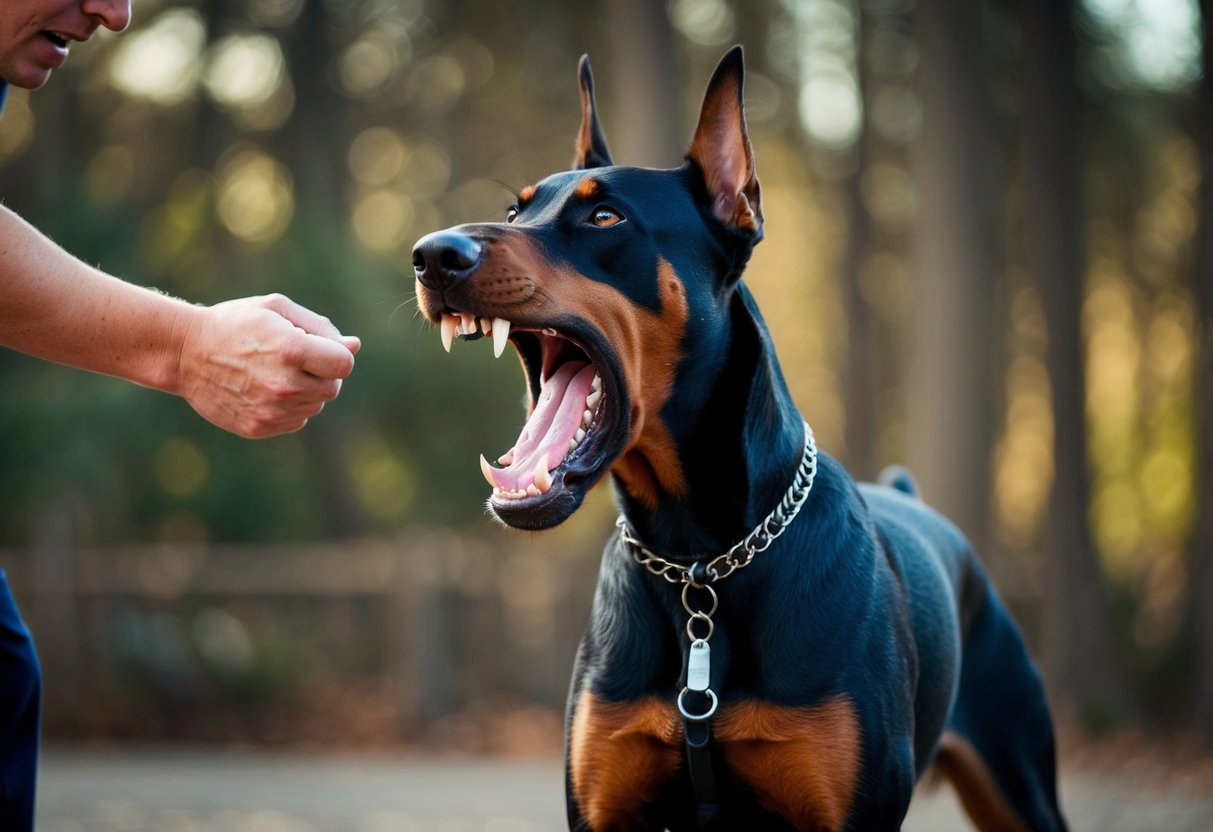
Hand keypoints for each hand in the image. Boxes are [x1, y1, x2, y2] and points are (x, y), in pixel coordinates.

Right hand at [174, 294, 360, 437]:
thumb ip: (320, 327)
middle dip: (322, 373)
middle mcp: (285, 385)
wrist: (185, 353)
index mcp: (292, 351)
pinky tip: (265, 389)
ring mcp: (272, 410)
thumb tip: (354, 346)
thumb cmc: (235, 323)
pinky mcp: (259, 427)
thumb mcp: (277, 309)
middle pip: (333, 388)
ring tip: (274, 372)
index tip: (318, 349)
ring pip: (316, 406)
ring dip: (306, 391)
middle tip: (294, 359)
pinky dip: (290, 408)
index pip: (344, 365)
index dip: (337, 355)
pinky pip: (296, 421)